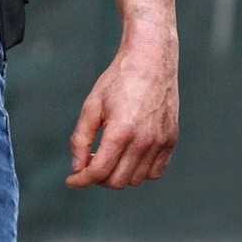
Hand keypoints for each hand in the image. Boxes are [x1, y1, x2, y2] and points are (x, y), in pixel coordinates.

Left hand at [65, 30, 177, 188]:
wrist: (150, 60)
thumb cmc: (117, 80)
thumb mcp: (91, 105)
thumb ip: (81, 138)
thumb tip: (77, 167)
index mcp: (121, 132)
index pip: (99, 171)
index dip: (81, 180)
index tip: (71, 180)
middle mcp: (143, 141)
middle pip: (117, 181)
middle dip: (98, 178)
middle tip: (88, 162)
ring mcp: (160, 142)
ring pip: (136, 180)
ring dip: (118, 175)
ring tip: (107, 156)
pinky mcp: (171, 140)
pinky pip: (155, 171)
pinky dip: (140, 172)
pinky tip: (128, 156)